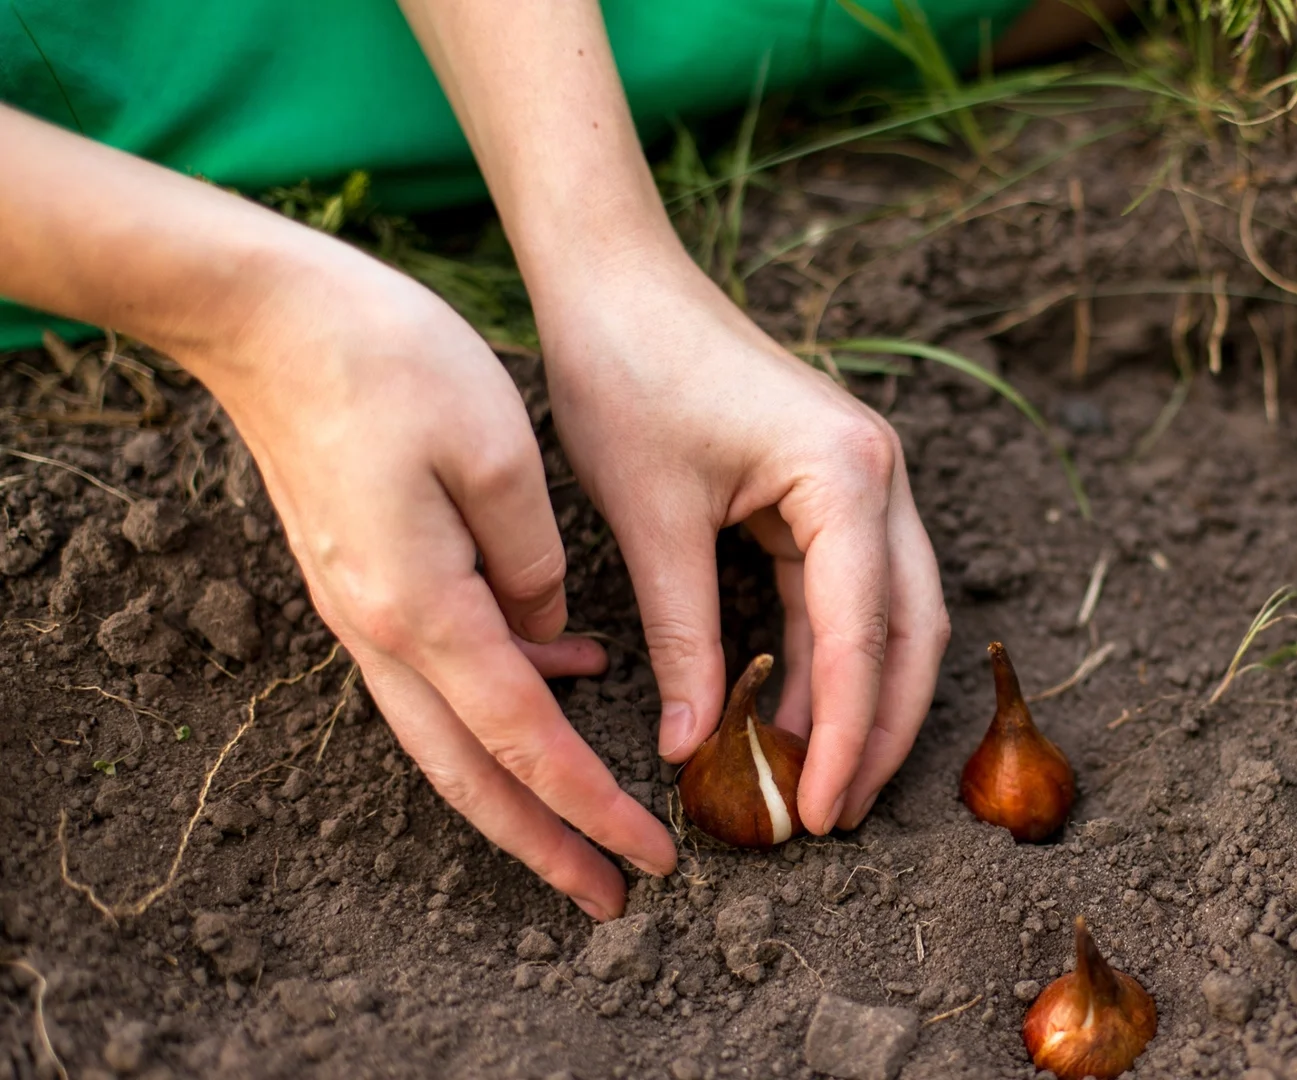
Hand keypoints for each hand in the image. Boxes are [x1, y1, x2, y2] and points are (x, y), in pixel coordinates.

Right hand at [184, 238, 676, 918]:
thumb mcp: (496, 451)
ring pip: (447, 735)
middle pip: (470, 773)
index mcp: (424, 608)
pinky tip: (569, 668)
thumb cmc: (388, 360)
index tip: (651, 857)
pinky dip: (502, 697)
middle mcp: (382, 630)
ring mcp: (363, 609)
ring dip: (519, 789)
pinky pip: (438, 669)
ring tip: (588, 824)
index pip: (525, 741)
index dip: (591, 808)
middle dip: (545, 844)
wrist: (265, 314)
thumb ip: (534, 560)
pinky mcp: (364, 580)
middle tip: (613, 896)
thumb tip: (553, 632)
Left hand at [537, 257, 949, 833]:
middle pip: (911, 630)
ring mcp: (863, 479)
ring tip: (818, 781)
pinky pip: (848, 590)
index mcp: (846, 475)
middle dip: (881, 729)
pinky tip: (795, 712)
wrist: (616, 279)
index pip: (863, 633)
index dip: (848, 733)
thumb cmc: (627, 374)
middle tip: (837, 815)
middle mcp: (879, 475)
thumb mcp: (651, 520)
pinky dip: (828, 656)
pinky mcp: (831, 487)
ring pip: (892, 616)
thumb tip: (694, 747)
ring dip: (861, 698)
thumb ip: (685, 637)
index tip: (823, 810)